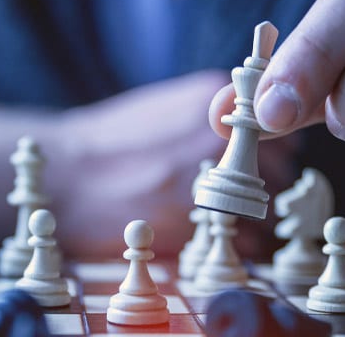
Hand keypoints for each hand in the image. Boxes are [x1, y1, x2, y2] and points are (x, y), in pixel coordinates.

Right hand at [0, 70, 296, 257]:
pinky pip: (245, 241)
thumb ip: (213, 115)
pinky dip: (234, 244)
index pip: (281, 127)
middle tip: (227, 192)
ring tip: (211, 214)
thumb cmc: (109, 143)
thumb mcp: (165, 106)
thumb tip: (253, 131)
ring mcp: (210, 179)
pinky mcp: (197, 223)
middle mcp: (219, 136)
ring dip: (249, 216)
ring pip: (264, 208)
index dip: (269, 149)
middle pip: (278, 169)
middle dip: (259, 184)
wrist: (64, 176)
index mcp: (212, 99)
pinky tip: (202, 233)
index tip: (252, 161)